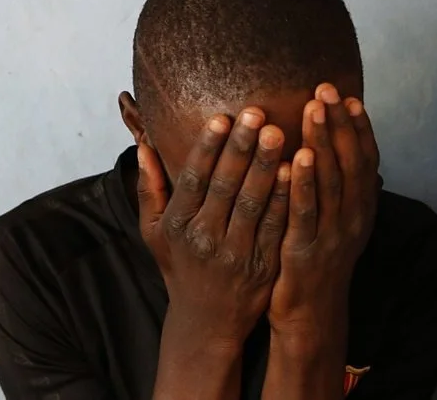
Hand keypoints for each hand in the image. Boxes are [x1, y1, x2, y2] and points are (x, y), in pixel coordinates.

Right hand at [138, 108, 291, 346]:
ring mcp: (235, 254)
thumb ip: (149, 188)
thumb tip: (143, 145)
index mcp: (176, 225)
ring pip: (253, 204)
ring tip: (278, 133)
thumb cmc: (180, 266)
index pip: (192, 179)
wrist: (206, 322)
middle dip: (241, 148)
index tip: (221, 118)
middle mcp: (204, 238)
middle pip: (224, 186)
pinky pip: (275, 227)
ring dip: (265, 167)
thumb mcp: (153, 231)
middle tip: (256, 113)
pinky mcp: (263, 266)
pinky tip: (293, 172)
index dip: (207, 148)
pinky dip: (284, 198)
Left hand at [269, 84, 380, 337]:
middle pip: (349, 162)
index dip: (357, 128)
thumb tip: (336, 149)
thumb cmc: (315, 259)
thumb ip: (337, 188)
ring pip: (330, 181)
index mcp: (360, 209)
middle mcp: (352, 218)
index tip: (347, 96)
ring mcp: (332, 235)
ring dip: (322, 142)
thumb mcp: (334, 221)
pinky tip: (295, 158)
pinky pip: (305, 212)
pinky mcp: (306, 250)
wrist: (310, 314)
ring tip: (314, 110)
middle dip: (338, 123)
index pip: (364, 160)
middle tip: (326, 89)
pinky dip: (302, 184)